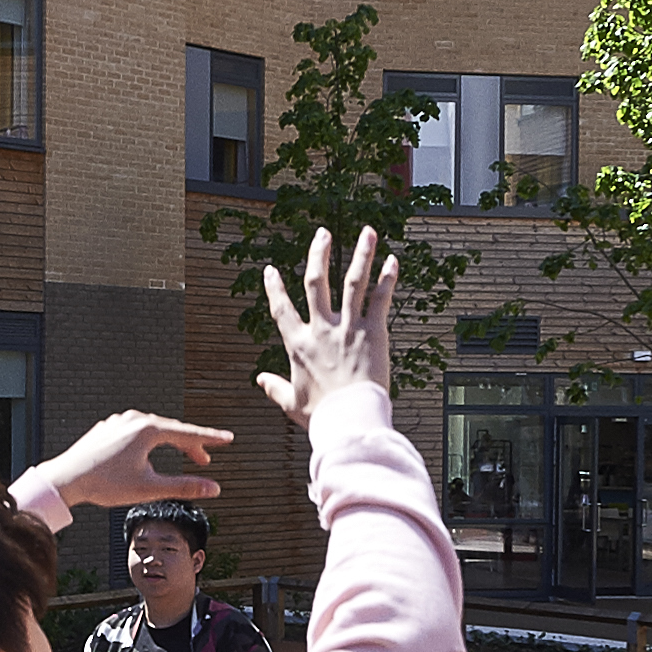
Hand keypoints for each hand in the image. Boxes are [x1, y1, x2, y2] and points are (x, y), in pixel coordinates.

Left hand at [34, 410, 233, 515]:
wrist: (66, 478)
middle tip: (204, 459)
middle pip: (171, 430)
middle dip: (190, 444)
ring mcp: (119, 422)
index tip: (228, 438)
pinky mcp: (107, 429)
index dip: (210, 438)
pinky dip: (149, 441)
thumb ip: (184, 487)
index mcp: (148, 430)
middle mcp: (134, 420)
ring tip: (180, 455)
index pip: (188, 433)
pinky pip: (136, 431)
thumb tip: (214, 488)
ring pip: (153, 430)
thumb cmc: (105, 484)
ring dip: (169, 442)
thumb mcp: (149, 488)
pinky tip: (148, 452)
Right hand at [255, 230, 399, 433]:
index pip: (282, 310)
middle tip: (323, 234)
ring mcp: (348, 327)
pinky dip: (387, 278)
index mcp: (299, 345)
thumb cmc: (322, 416)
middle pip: (316, 282)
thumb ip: (275, 388)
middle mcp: (321, 329)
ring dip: (361, 254)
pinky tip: (392, 259)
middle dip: (318, 254)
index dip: (274, 288)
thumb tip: (259, 380)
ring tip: (368, 231)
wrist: (350, 419)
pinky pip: (380, 298)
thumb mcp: (292, 404)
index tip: (270, 271)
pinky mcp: (374, 332)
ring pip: (353, 281)